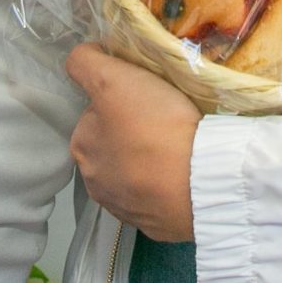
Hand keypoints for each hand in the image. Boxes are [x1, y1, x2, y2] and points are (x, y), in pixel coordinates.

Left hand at [67, 45, 199, 242]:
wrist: (201, 183)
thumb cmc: (154, 127)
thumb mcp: (112, 79)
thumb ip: (85, 63)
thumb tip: (80, 57)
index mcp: (82, 148)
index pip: (96, 113)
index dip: (119, 100)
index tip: (145, 98)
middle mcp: (95, 183)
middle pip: (114, 144)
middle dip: (133, 133)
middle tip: (165, 120)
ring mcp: (126, 209)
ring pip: (135, 173)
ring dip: (149, 161)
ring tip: (179, 148)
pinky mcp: (157, 225)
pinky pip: (158, 197)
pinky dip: (167, 185)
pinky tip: (185, 173)